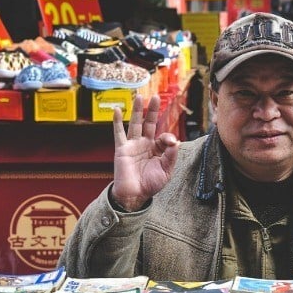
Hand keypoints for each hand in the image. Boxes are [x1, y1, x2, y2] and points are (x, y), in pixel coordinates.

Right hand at [110, 94, 178, 211]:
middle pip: (149, 123)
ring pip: (135, 124)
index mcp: (157, 149)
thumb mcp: (166, 170)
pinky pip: (118, 133)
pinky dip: (116, 121)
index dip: (167, 138)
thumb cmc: (151, 184)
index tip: (170, 143)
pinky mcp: (122, 149)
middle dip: (152, 111)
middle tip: (155, 97)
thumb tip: (176, 140)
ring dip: (136, 110)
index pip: (163, 136)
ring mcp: (133, 145)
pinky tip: (116, 109)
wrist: (135, 195)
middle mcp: (145, 144)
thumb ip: (171, 155)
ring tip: (138, 97)